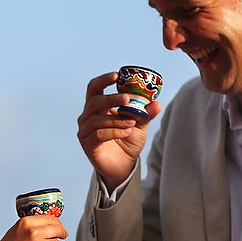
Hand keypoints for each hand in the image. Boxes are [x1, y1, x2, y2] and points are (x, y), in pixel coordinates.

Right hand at [0, 214, 67, 240]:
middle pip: (58, 229)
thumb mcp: (15, 231)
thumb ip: (30, 226)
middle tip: (62, 236)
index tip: (60, 227)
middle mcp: (32, 232)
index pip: (50, 218)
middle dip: (62, 234)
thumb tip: (48, 224)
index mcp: (26, 222)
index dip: (58, 223)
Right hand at [76, 71, 161, 191]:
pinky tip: (127, 131)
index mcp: (98, 107)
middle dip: (111, 98)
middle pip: (94, 101)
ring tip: (133, 122)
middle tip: (127, 98)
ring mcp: (85, 131)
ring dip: (116, 119)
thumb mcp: (140, 124)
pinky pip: (99, 134)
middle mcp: (88, 116)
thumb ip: (146, 113)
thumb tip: (156, 102)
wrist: (124, 165)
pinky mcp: (88, 144)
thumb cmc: (128, 141)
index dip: (103, 80)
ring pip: (97, 119)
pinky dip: (114, 131)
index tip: (116, 75)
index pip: (94, 88)